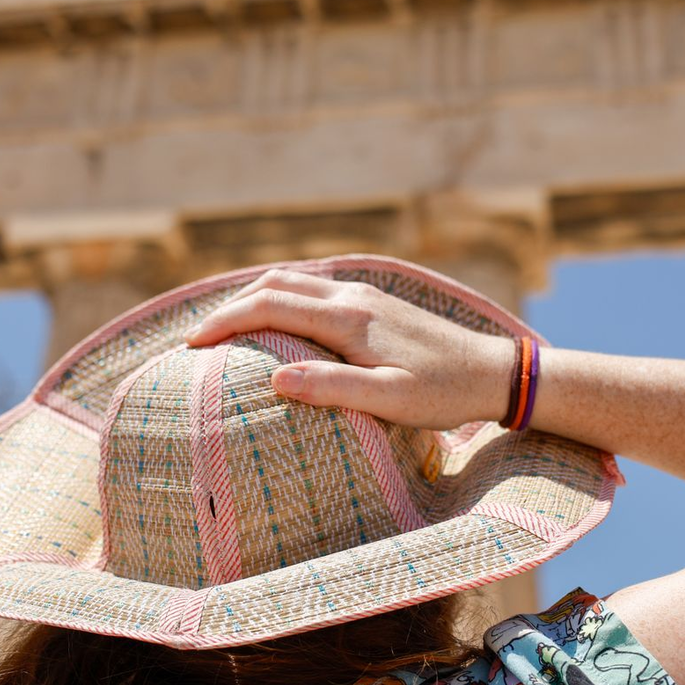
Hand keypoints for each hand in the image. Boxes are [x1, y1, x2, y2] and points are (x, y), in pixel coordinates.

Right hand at [183, 270, 517, 429]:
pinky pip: (312, 290)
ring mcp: (363, 295)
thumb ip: (333, 388)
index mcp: (348, 318)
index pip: (267, 307)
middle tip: (196, 338)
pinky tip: (276, 322)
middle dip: (228, 307)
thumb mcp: (390, 401)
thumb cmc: (444, 394)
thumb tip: (274, 379)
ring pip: (292, 282)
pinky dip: (280, 299)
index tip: (190, 345)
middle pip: (273, 285)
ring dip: (253, 298)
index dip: (223, 323)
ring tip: (224, 329)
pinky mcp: (374, 303)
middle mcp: (351, 296)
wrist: (494, 371)